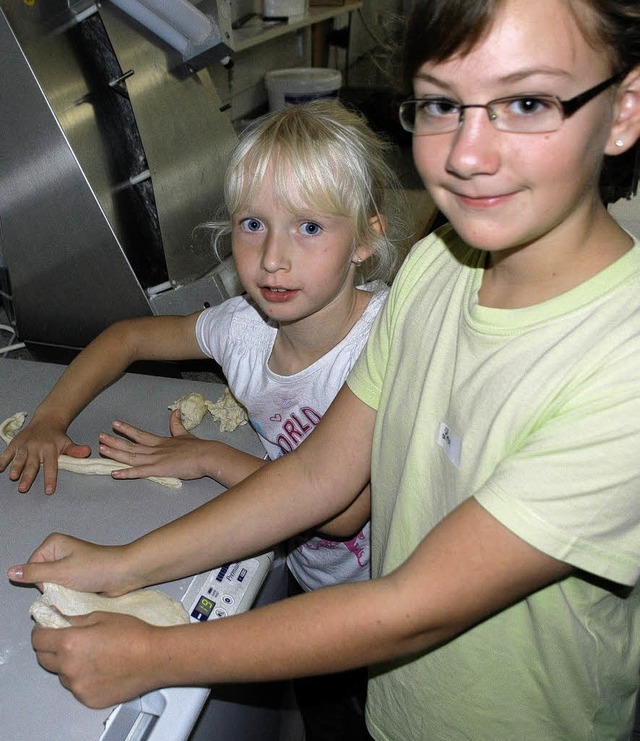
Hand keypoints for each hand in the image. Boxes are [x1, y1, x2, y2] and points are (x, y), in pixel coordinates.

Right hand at [0, 417, 90, 494]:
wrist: (47, 420)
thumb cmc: (57, 436)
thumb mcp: (67, 443)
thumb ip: (75, 451)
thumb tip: (87, 452)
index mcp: (50, 449)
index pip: (51, 466)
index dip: (50, 478)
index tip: (49, 490)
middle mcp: (37, 447)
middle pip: (33, 464)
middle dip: (28, 477)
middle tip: (23, 488)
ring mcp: (25, 445)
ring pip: (20, 458)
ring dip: (16, 467)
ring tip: (13, 477)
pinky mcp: (16, 442)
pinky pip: (8, 451)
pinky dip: (3, 459)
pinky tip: (0, 467)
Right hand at [7, 532, 135, 595]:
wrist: (123, 573)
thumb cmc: (94, 569)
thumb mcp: (61, 572)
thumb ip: (35, 573)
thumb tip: (10, 572)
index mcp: (53, 544)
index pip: (32, 568)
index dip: (43, 581)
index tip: (60, 582)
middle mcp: (59, 551)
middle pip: (41, 578)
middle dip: (53, 588)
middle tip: (70, 588)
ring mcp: (68, 564)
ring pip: (53, 586)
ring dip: (62, 593)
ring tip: (77, 592)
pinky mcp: (77, 575)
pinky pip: (65, 588)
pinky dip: (70, 594)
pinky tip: (80, 595)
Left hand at [32, 612, 161, 707]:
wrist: (154, 657)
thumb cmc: (133, 634)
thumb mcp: (102, 616)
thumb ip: (75, 619)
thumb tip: (58, 617)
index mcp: (69, 643)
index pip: (38, 639)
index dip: (41, 631)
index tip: (46, 628)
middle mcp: (69, 668)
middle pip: (43, 659)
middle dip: (51, 648)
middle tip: (68, 640)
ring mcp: (77, 687)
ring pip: (62, 674)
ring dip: (69, 664)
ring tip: (93, 655)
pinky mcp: (88, 699)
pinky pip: (77, 687)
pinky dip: (83, 679)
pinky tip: (101, 669)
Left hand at [99, 412, 218, 480]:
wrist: (207, 455)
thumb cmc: (199, 448)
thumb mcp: (185, 434)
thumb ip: (177, 425)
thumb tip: (175, 411)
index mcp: (161, 442)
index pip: (140, 435)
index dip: (127, 430)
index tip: (115, 424)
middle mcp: (155, 449)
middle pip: (131, 445)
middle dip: (115, 441)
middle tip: (100, 437)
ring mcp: (156, 459)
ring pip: (131, 456)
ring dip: (115, 453)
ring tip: (102, 449)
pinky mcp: (159, 470)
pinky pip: (139, 472)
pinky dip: (126, 473)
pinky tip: (114, 473)